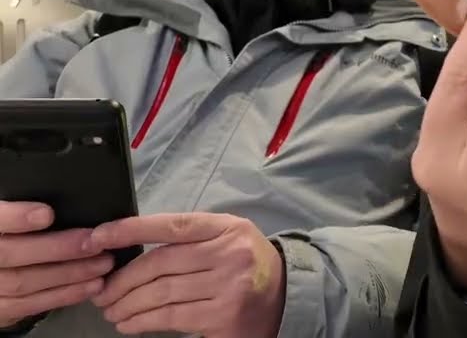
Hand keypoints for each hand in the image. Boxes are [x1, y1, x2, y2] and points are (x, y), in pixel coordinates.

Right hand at [0, 201, 112, 327]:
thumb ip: (25, 208)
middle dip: (56, 248)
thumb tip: (62, 202)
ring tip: (104, 263)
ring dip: (69, 273)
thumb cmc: (14, 236)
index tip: (48, 214)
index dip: (16, 218)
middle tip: (94, 242)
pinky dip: (65, 295)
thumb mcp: (14, 220)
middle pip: (10, 254)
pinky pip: (31, 305)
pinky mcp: (0, 310)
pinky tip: (93, 285)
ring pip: (23, 282)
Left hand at [87, 212, 283, 337]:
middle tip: (102, 292)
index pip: (172, 225)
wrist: (286, 295)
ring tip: (111, 310)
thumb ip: (189, 240)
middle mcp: (229, 252)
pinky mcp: (224, 315)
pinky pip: (171, 317)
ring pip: (161, 293)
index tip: (97, 237)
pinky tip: (129, 324)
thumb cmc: (246, 264)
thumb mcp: (226, 238)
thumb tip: (129, 250)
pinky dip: (142, 322)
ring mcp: (229, 285)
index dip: (130, 229)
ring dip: (127, 304)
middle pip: (160, 264)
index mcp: (226, 228)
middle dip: (122, 280)